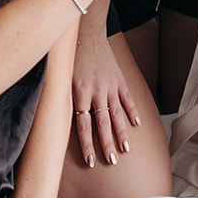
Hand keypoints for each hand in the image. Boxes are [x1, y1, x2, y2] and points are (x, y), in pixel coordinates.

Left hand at [71, 32, 138, 168]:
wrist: (87, 35)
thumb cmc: (71, 59)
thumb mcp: (63, 79)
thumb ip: (65, 100)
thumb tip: (60, 124)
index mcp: (80, 93)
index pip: (83, 125)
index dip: (87, 145)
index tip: (90, 162)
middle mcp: (96, 92)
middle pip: (102, 123)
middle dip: (106, 144)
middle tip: (111, 161)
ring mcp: (110, 86)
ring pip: (117, 114)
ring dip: (121, 133)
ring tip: (126, 149)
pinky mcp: (120, 80)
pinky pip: (127, 98)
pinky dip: (133, 111)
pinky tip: (137, 125)